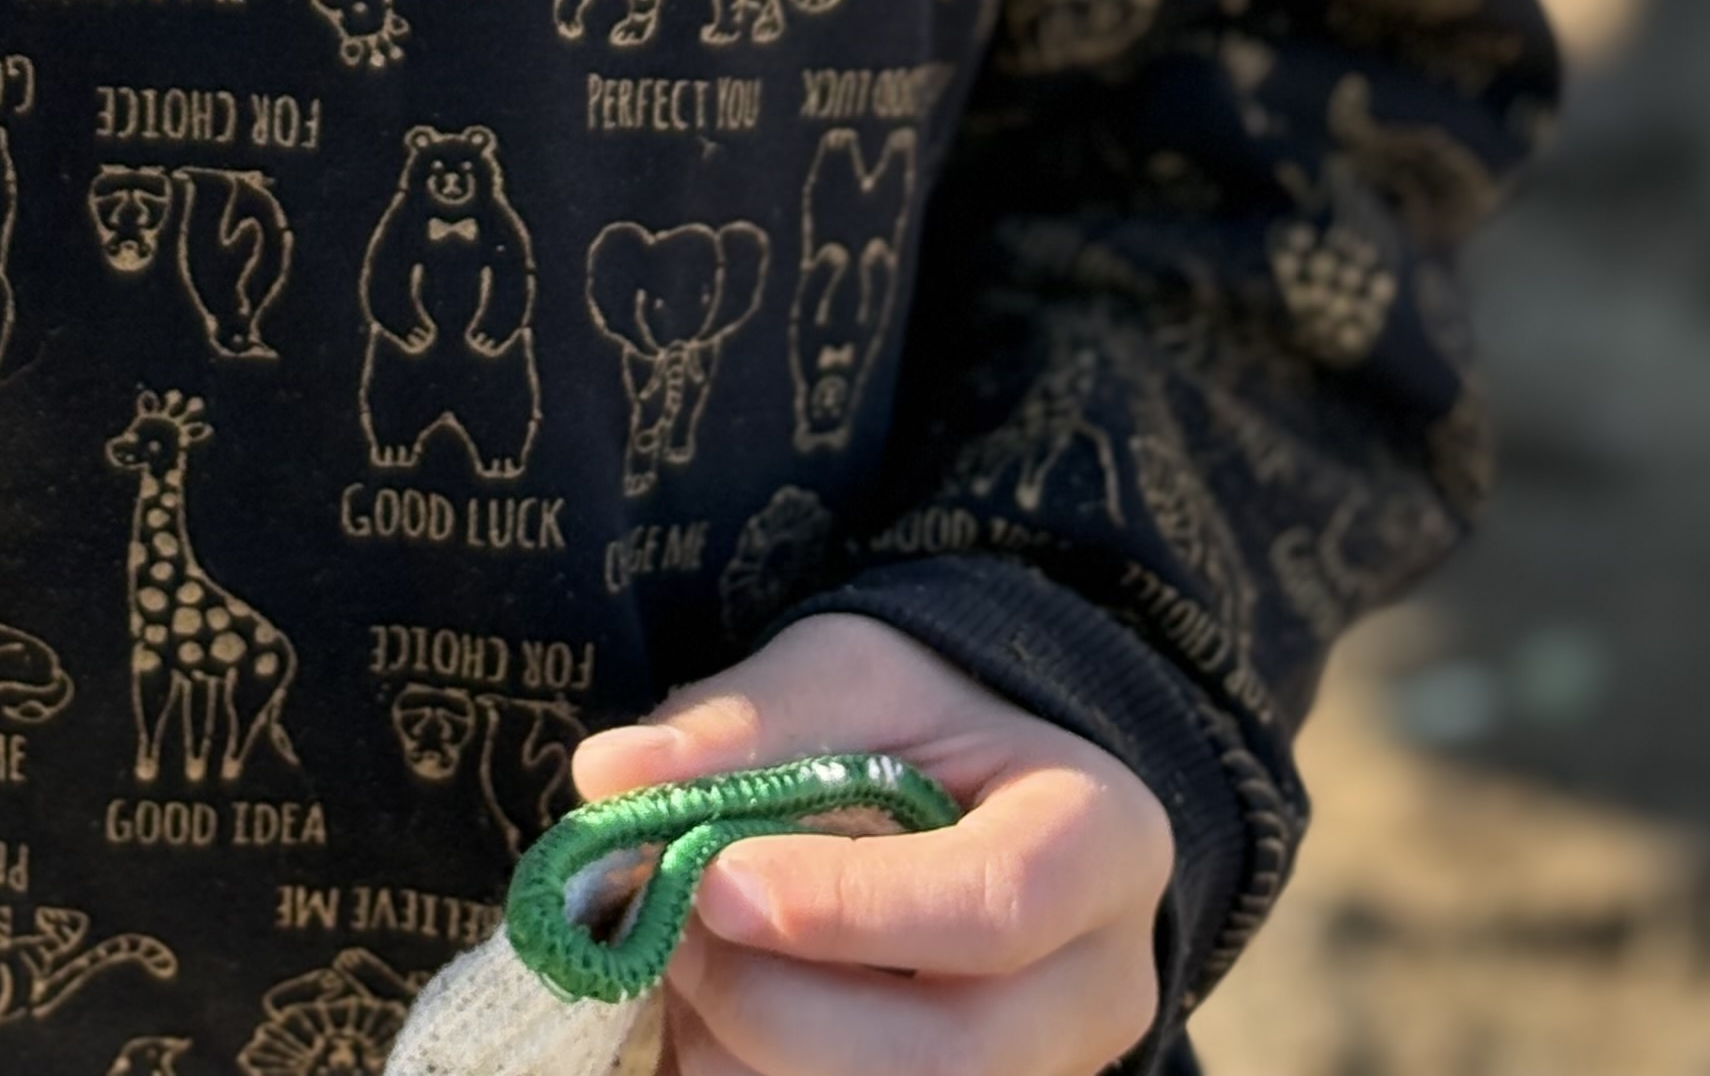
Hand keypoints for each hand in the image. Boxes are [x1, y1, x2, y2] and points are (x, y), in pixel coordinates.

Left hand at [568, 614, 1172, 1075]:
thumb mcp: (851, 672)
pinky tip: (707, 1019)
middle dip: (778, 1006)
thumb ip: (745, 721)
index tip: (718, 885)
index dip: (850, 911)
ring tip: (682, 966)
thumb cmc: (921, 720)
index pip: (995, 906)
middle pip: (948, 1054)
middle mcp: (1096, 988)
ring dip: (751, 1057)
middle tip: (664, 931)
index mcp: (1099, 843)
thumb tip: (610, 776)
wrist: (975, 789)